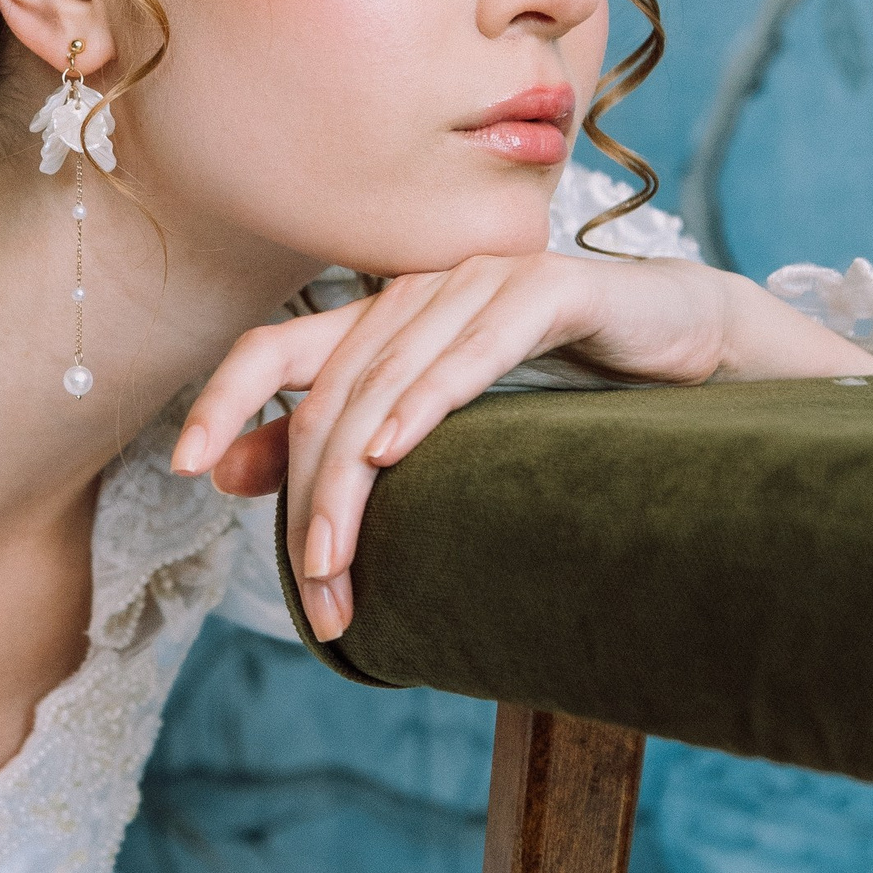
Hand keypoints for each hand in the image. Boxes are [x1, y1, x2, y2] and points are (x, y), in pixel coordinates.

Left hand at [171, 251, 872, 640]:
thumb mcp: (437, 432)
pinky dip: (426, 400)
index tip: (185, 467)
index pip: (274, 350)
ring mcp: (479, 283)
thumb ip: (340, 445)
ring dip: (353, 482)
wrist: (687, 351)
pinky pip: (471, 347)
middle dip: (309, 500)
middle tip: (314, 590)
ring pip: (385, 382)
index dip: (224, 401)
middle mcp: (416, 291)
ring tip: (334, 563)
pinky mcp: (548, 289)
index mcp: (380, 318)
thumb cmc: (562, 396)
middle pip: (327, 394)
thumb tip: (225, 478)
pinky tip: (394, 451)